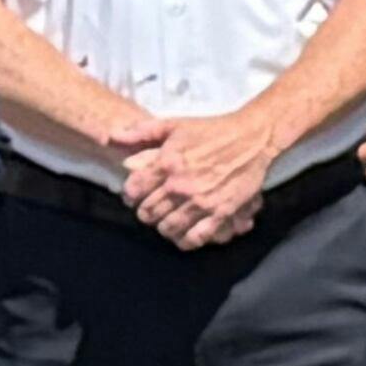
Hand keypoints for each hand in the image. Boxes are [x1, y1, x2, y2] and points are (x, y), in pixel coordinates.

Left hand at [124, 113, 276, 249]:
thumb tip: (112, 137)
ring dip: (163, 227)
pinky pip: (197, 236)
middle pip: (148, 213)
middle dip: (146, 212)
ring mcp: (201, 202)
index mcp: (167, 164)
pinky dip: (186, 240)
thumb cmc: (212, 130)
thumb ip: (141, 131)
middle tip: (151, 209)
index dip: (130, 195)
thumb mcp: (174, 124)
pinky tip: (184, 236)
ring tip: (167, 222)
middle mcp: (180, 186)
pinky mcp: (221, 212)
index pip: (133, 191)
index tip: (135, 195)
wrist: (252, 138)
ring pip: (168, 227)